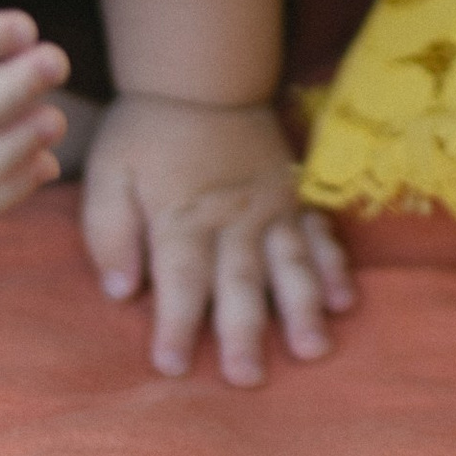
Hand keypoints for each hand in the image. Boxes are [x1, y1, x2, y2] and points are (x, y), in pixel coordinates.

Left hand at [80, 92, 354, 384]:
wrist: (201, 76)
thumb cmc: (146, 133)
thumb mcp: (109, 173)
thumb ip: (108, 231)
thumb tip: (119, 291)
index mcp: (182, 216)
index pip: (179, 278)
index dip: (175, 323)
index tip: (172, 367)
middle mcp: (231, 218)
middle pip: (239, 279)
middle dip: (243, 330)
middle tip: (248, 378)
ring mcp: (270, 208)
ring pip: (289, 263)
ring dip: (302, 307)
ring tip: (312, 349)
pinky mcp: (294, 198)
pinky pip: (320, 235)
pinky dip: (335, 267)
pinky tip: (346, 301)